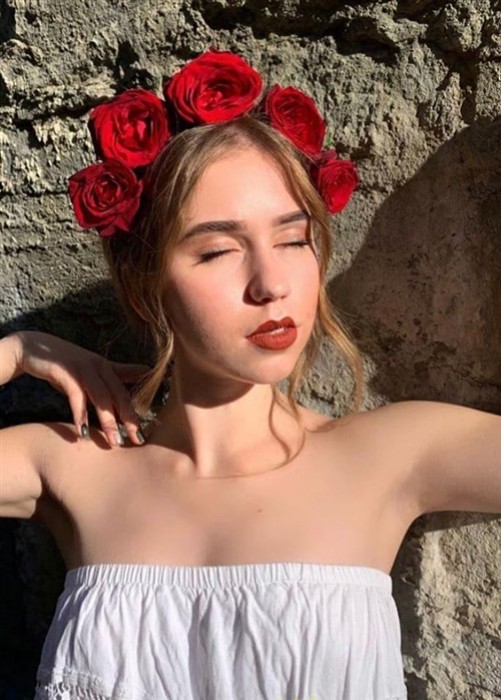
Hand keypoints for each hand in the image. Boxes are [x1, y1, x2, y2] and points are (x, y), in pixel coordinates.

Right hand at [14, 330, 149, 447]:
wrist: (32, 347)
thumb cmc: (65, 363)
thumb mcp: (92, 369)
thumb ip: (118, 372)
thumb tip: (145, 370)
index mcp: (107, 368)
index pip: (125, 395)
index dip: (135, 415)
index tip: (143, 437)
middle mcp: (99, 367)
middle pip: (118, 396)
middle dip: (128, 419)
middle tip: (136, 441)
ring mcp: (83, 368)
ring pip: (101, 396)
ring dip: (108, 420)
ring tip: (114, 441)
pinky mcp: (65, 371)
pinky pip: (76, 395)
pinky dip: (80, 413)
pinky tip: (83, 430)